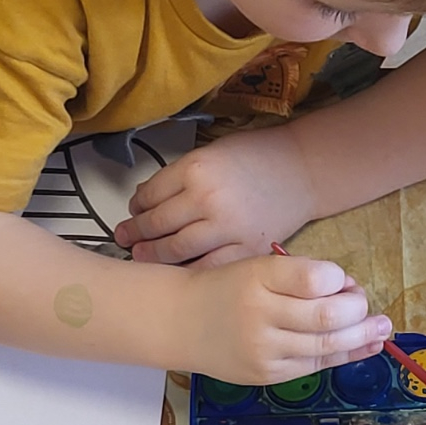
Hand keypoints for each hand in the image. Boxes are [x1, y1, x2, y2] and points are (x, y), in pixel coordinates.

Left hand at [115, 126, 313, 267]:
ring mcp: (227, 229)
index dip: (136, 208)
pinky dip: (188, 271)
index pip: (150, 195)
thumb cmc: (256, 158)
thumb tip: (147, 200)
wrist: (301, 172)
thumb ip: (180, 177)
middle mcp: (207, 200)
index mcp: (195, 169)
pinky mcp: (245, 250)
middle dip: (136, 235)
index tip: (131, 215)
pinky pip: (208, 267)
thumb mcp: (211, 153)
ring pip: (177, 249)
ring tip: (142, 257)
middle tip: (124, 240)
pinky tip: (178, 271)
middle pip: (158, 225)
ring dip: (155, 255)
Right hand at [177, 253, 390, 382]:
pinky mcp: (267, 374)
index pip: (314, 279)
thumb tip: (349, 291)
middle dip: (359, 312)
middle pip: (327, 317)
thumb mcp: (258, 267)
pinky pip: (314, 366)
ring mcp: (263, 349)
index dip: (339, 280)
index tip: (344, 281)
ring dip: (360, 337)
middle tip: (370, 309)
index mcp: (257, 277)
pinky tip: (362, 347)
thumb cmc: (228, 289)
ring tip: (381, 330)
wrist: (182, 321)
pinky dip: (342, 355)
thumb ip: (299, 277)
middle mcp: (259, 314)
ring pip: (326, 345)